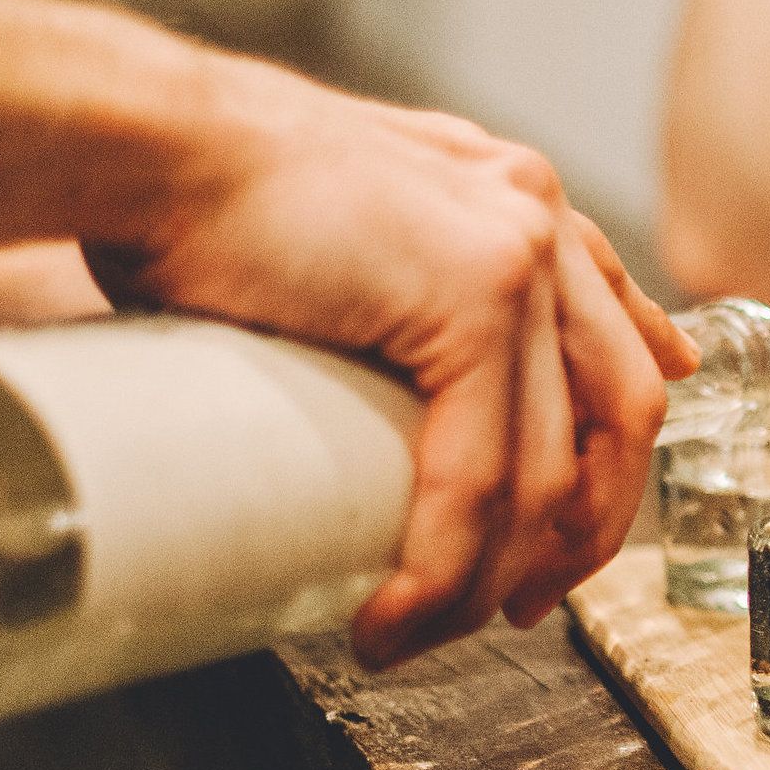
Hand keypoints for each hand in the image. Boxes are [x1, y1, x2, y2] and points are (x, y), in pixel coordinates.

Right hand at [108, 68, 695, 665]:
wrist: (147, 139)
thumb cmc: (191, 182)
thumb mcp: (328, 219)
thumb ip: (372, 266)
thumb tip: (342, 353)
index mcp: (511, 198)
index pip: (614, 330)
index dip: (612, 439)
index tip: (581, 521)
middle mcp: (536, 219)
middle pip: (622, 410)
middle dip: (584, 531)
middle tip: (518, 606)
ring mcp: (517, 256)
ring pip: (548, 468)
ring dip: (491, 578)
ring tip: (421, 630)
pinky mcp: (472, 298)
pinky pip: (481, 476)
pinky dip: (444, 568)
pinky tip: (396, 615)